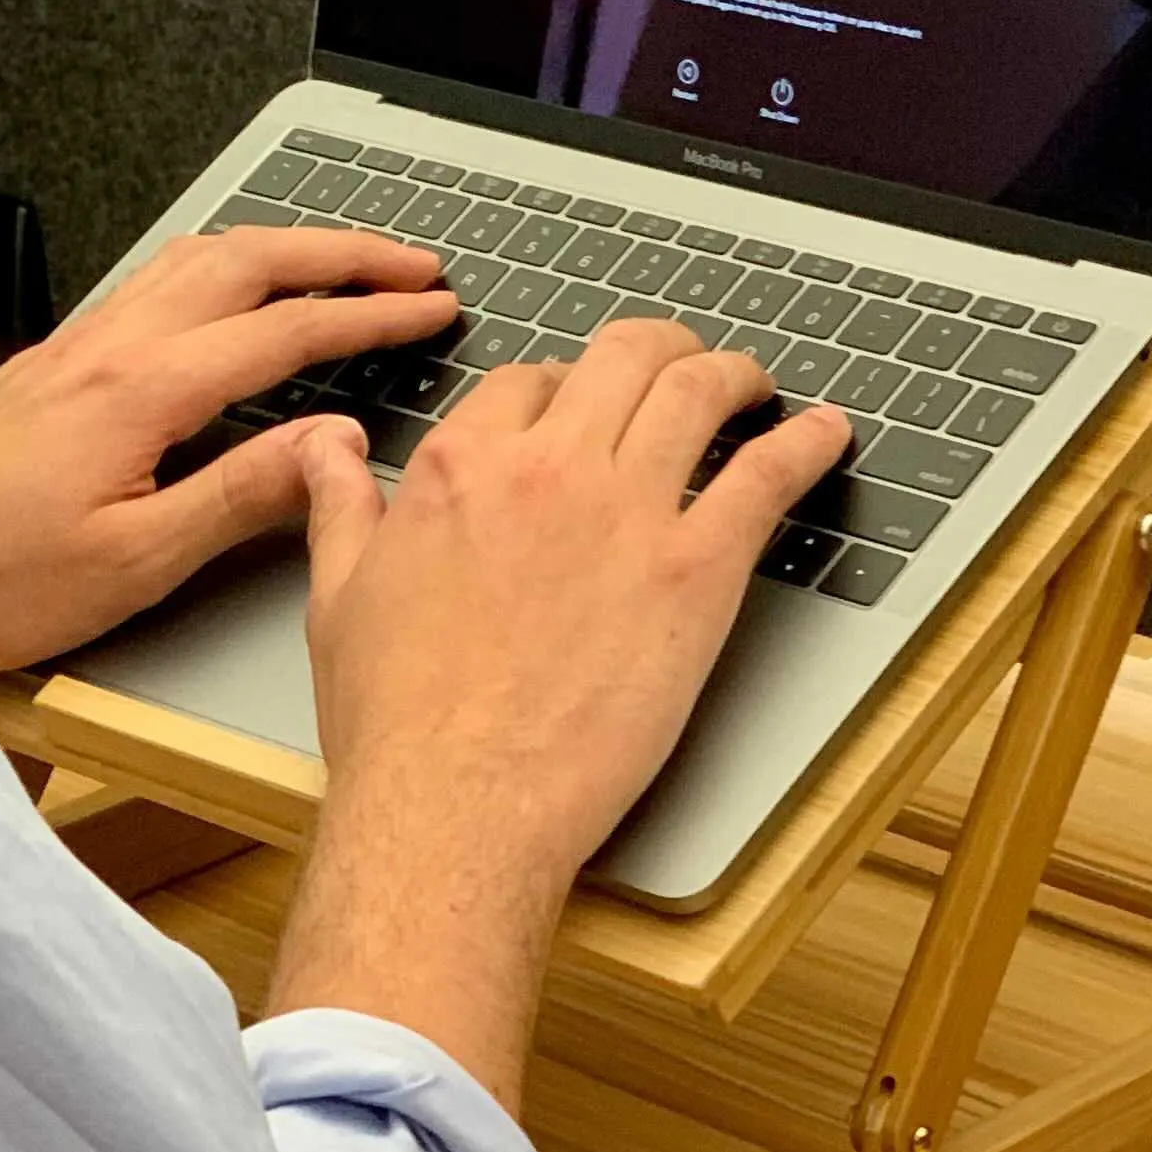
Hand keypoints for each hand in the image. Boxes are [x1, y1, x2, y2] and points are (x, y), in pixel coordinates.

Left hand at [0, 225, 457, 675]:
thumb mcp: (133, 563)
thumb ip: (240, 497)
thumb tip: (332, 449)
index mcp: (141, 390)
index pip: (286, 331)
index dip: (372, 317)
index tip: (436, 309)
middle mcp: (109, 346)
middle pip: (246, 261)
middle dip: (340, 252)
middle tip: (415, 263)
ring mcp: (76, 346)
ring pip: (197, 260)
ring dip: (280, 249)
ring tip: (342, 263)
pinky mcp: (53, 365)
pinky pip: (157, 283)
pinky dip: (222, 269)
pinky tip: (231, 297)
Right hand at [268, 326, 848, 1110]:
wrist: (456, 805)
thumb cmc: (398, 721)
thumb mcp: (339, 594)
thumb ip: (339, 505)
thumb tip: (323, 448)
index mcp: (461, 465)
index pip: (528, 381)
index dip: (563, 383)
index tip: (583, 403)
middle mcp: (547, 468)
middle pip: (623, 357)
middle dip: (659, 346)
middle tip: (683, 360)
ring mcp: (627, 513)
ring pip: (697, 392)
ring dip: (734, 373)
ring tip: (753, 381)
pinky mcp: (696, 572)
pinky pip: (765, 480)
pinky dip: (806, 443)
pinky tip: (827, 432)